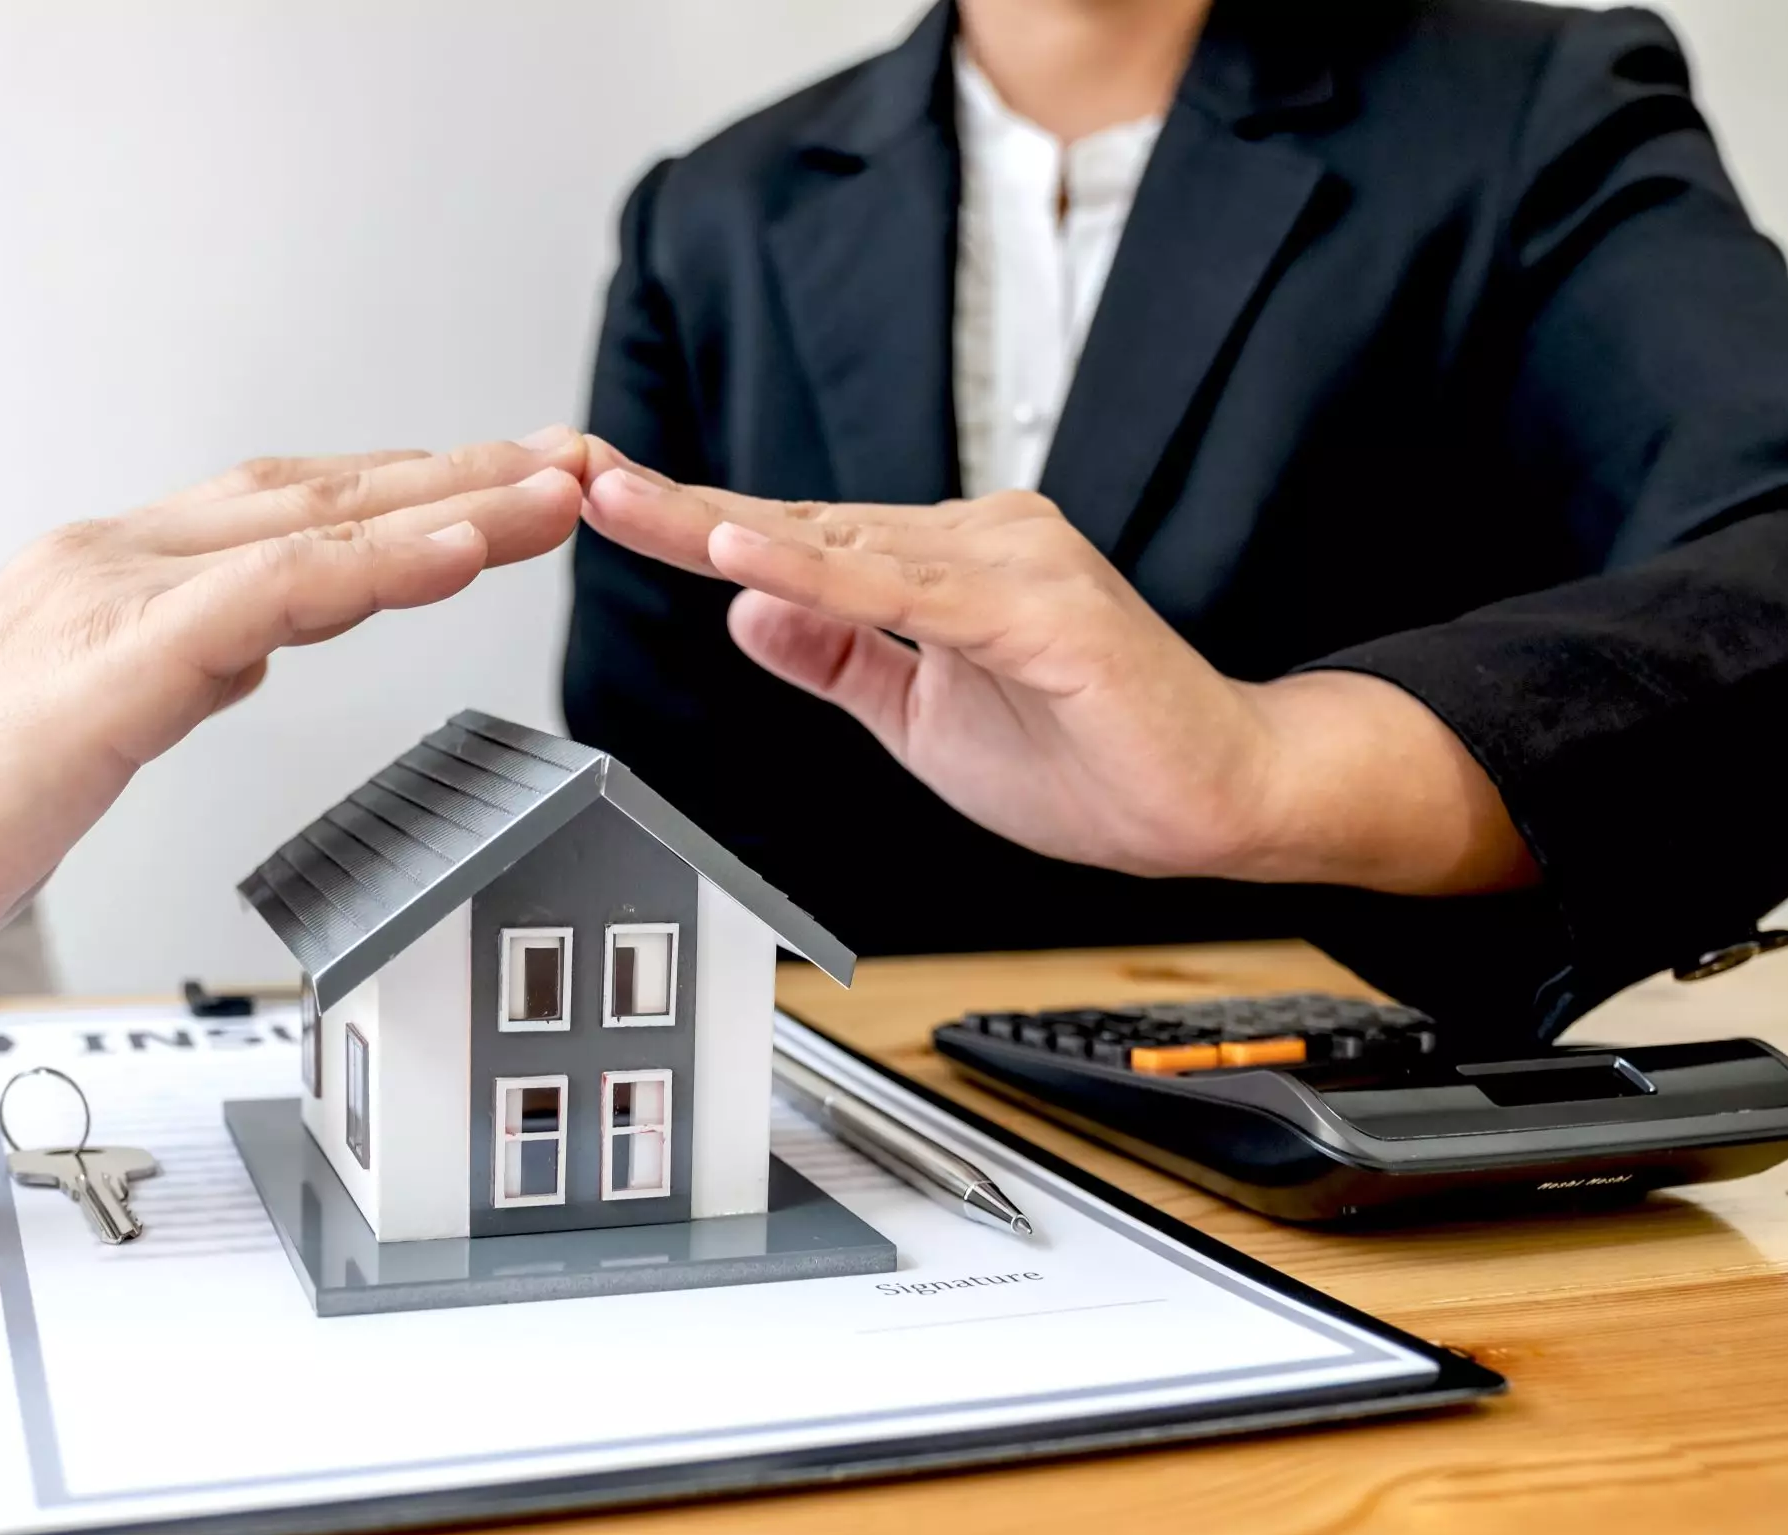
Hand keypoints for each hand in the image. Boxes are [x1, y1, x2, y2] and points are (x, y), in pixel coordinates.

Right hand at [0, 432, 588, 980]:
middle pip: (324, 494)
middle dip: (462, 474)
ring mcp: (112, 601)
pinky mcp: (107, 673)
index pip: (294, 506)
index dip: (411, 490)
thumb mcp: (93, 715)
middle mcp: (121, 557)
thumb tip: (257, 641)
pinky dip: (368, 569)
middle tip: (578, 459)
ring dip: (449, 505)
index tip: (513, 485)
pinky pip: (262, 601)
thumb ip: (177, 663)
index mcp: (120, 569)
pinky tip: (455, 552)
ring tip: (556, 491)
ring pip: (311, 530)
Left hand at [577, 441, 1536, 896]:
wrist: (1212, 805)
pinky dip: (825, 574)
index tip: (600, 499)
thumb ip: (840, 658)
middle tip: (575, 476)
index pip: (793, 541)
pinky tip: (746, 556)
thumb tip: (747, 609)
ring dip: (727, 526)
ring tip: (628, 503)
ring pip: (842, 545)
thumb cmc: (1089, 758)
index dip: (691, 524)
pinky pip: (912, 593)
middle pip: (798, 524)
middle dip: (680, 507)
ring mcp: (1011, 563)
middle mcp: (973, 539)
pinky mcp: (1043, 611)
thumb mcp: (920, 716)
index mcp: (939, 564)